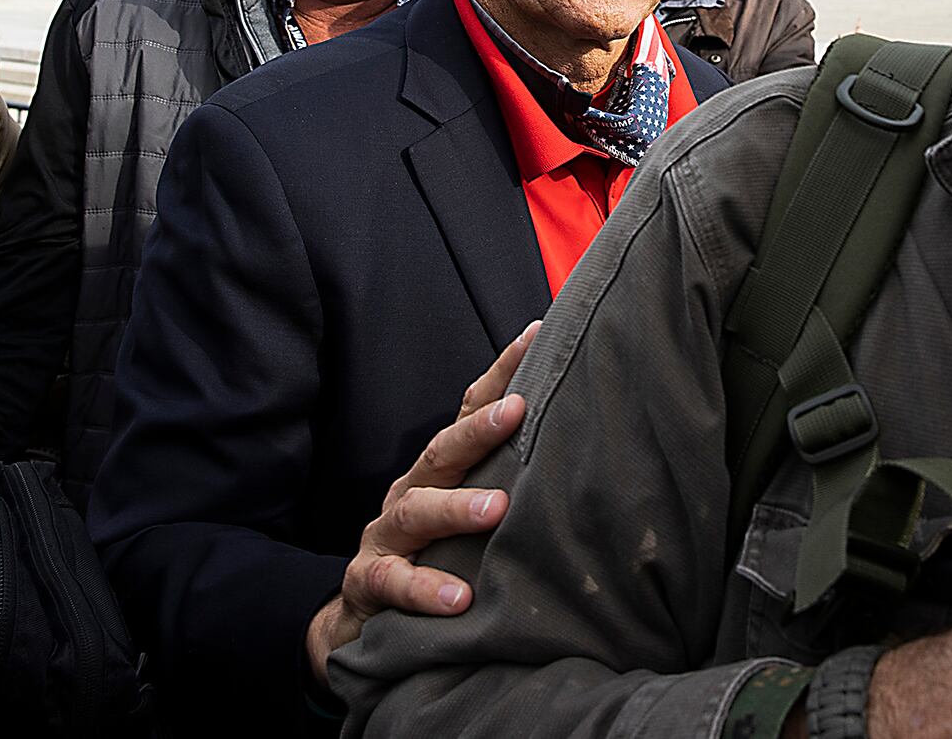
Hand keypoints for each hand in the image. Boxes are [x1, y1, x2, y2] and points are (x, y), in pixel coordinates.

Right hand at [305, 319, 539, 687]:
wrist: (364, 616)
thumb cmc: (436, 552)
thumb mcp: (471, 511)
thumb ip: (513, 479)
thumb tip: (586, 442)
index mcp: (441, 469)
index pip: (470, 411)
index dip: (502, 373)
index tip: (536, 335)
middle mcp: (412, 490)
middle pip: (444, 451)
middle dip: (479, 429)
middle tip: (517, 410)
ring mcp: (387, 535)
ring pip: (417, 512)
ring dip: (456, 508)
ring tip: (495, 509)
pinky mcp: (370, 581)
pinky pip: (394, 582)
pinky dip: (425, 588)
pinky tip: (458, 598)